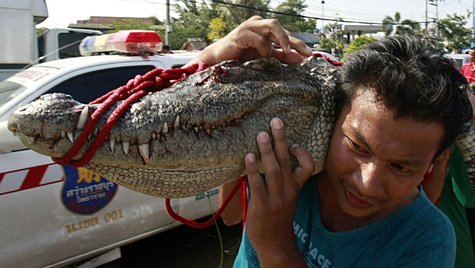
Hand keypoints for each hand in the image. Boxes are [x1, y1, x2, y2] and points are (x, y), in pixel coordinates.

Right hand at [190, 16, 312, 65]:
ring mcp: (249, 27)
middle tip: (304, 52)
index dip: (298, 43)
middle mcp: (258, 24)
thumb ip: (281, 56)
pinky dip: (264, 48)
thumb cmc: (240, 56)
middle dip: (294, 40)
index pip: (285, 34)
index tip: (309, 54)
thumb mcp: (264, 56)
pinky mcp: (240, 34)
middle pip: (280, 27)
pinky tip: (264, 56)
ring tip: (287, 50)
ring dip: (282, 38)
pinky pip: (258, 38)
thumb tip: (300, 59)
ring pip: (271, 26)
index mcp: (264, 28)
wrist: (217, 59)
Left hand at [245, 118, 314, 265]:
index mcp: (296, 188)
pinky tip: (248, 157)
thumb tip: (270, 158)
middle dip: (282, 139)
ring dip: (268, 151)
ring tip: (261, 134)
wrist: (275, 244)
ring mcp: (276, 198)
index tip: (294, 144)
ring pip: (274, 170)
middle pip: (288, 161)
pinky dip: (253, 170)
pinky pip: (258, 185)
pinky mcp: (262, 206)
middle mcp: (288, 191)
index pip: (308, 167)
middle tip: (275, 121)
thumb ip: (282, 180)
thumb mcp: (287, 198)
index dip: (303, 153)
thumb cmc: (278, 218)